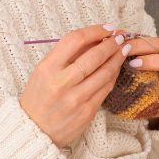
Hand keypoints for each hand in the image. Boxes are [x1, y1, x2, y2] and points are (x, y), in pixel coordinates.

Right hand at [19, 24, 130, 148]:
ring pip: (105, 72)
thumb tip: (95, 38)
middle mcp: (62, 83)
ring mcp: (76, 99)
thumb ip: (66, 55)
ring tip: (123, 50)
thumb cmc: (39, 96)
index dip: (95, 31)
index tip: (106, 28)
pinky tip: (116, 68)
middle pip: (94, 56)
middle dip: (111, 44)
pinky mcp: (87, 112)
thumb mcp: (43, 71)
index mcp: (48, 68)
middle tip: (120, 37)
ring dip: (117, 58)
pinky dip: (113, 75)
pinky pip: (106, 89)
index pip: (75, 40)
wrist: (34, 130)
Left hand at [123, 35, 158, 123]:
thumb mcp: (130, 57)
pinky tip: (152, 98)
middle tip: (132, 65)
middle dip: (154, 62)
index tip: (125, 48)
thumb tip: (117, 33)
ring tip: (147, 84)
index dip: (143, 45)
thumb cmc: (132, 71)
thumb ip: (127, 46)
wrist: (131, 96)